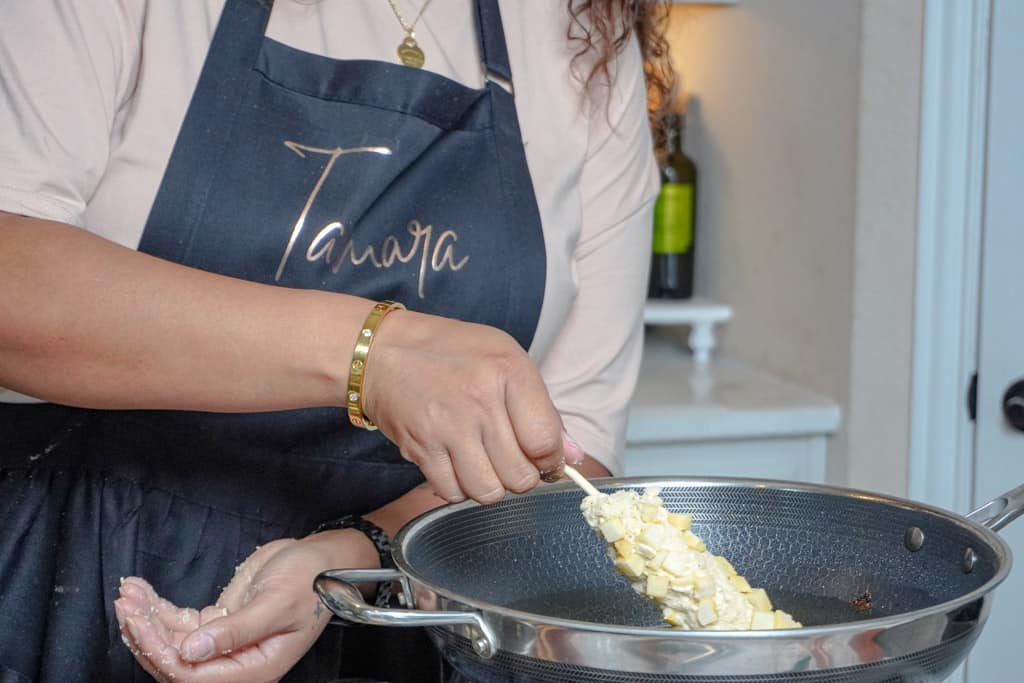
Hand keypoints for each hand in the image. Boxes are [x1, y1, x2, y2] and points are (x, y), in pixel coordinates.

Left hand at [114, 531, 373, 682]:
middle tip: (127, 604)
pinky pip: (179, 622)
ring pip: (172, 642)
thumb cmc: (311, 580)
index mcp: (254, 668)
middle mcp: (235, 662)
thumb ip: (237, 631)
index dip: (162, 653)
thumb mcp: (278, 603)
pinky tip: (140, 589)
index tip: (140, 622)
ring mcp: (224, 642)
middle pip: (176, 662)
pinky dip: (157, 607)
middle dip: (146, 635)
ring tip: (128, 592)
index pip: (194, 675)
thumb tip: (193, 650)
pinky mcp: (218, 621)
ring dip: (146, 619)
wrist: (323, 557)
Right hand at [362, 310, 583, 503]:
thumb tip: (573, 456)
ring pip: (488, 492)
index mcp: (508, 371)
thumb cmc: (451, 352)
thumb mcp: (505, 359)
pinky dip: (458, 488)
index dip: (551, 460)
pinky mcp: (420, 447)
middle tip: (510, 460)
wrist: (382, 352)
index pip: (546, 442)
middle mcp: (480, 400)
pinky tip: (457, 464)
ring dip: (490, 486)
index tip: (543, 458)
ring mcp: (448, 427)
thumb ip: (543, 409)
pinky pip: (452, 493)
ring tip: (484, 463)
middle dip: (521, 477)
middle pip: (520, 476)